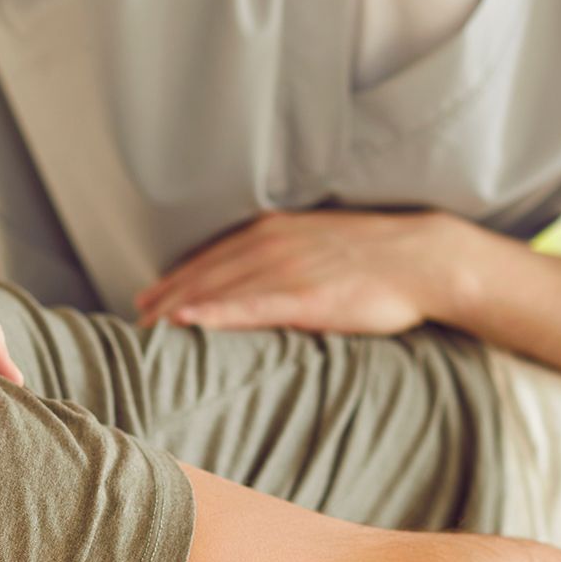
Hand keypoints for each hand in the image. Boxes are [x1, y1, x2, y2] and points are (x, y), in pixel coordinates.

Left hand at [135, 208, 464, 335]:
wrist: (425, 257)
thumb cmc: (377, 258)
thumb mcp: (320, 243)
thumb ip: (284, 256)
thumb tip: (257, 278)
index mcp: (274, 231)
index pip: (210, 257)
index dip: (173, 281)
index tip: (145, 301)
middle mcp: (272, 244)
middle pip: (204, 274)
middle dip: (165, 299)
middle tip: (134, 324)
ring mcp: (287, 269)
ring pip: (218, 289)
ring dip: (177, 309)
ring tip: (146, 330)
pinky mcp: (306, 296)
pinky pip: (251, 305)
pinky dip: (216, 311)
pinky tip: (188, 322)